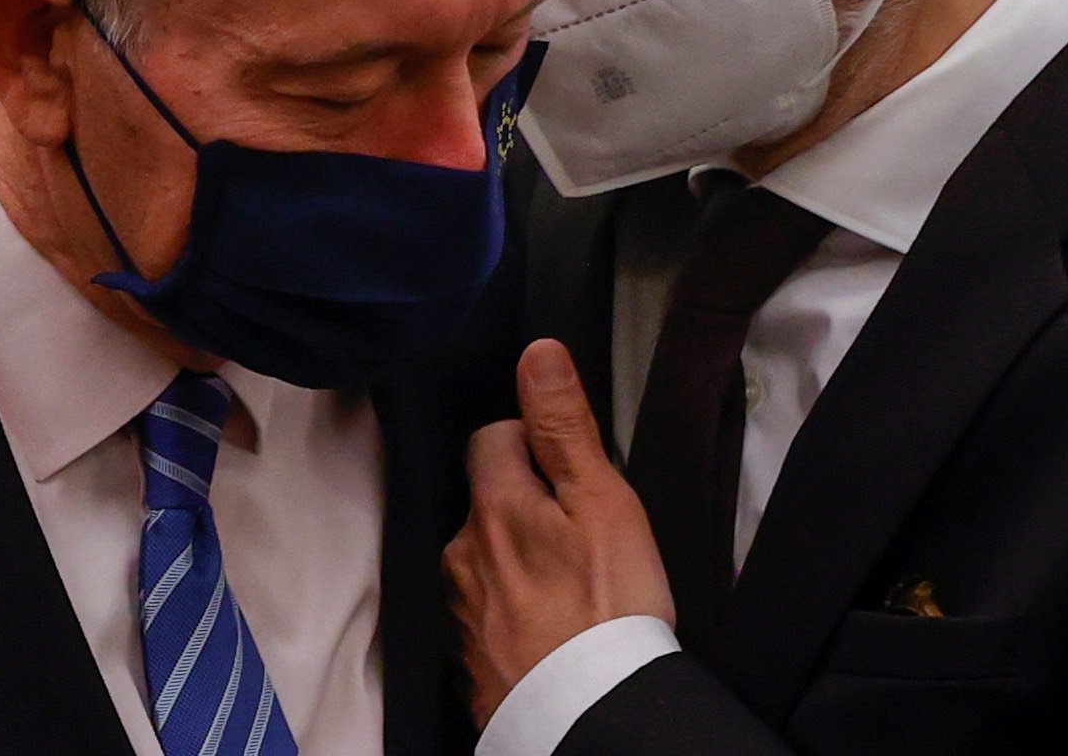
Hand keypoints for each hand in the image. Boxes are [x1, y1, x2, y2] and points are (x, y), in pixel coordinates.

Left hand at [445, 338, 675, 727]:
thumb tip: (537, 354)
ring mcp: (460, 611)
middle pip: (483, 502)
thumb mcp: (600, 501)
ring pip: (481, 559)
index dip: (529, 441)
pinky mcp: (467, 661)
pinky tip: (548, 626)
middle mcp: (461, 554)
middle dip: (520, 505)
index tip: (567, 468)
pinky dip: (511, 613)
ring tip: (568, 585)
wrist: (592, 713)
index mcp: (493, 506)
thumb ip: (563, 426)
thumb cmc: (607, 607)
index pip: (490, 438)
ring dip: (514, 561)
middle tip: (576, 532)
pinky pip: (484, 614)